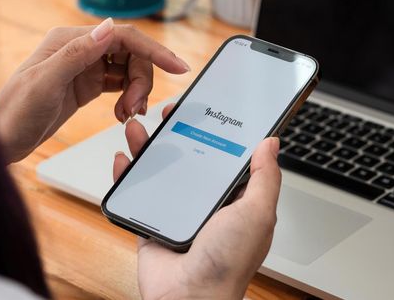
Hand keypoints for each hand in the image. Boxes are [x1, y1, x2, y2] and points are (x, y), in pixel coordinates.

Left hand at [0, 18, 189, 162]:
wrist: (1, 138)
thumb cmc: (15, 111)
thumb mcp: (46, 82)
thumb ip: (78, 54)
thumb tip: (108, 28)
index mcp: (70, 41)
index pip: (123, 36)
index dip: (154, 50)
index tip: (177, 66)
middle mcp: (80, 50)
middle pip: (131, 55)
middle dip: (141, 81)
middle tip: (136, 108)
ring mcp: (84, 68)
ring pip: (128, 70)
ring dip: (136, 91)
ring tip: (127, 114)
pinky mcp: (87, 86)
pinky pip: (119, 85)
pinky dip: (128, 98)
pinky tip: (123, 113)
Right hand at [112, 104, 281, 299]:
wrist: (189, 297)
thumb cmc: (228, 262)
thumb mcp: (257, 212)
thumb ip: (265, 177)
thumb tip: (271, 143)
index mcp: (235, 200)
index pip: (226, 157)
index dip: (217, 132)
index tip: (206, 111)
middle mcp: (206, 203)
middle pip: (189, 159)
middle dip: (177, 133)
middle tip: (168, 114)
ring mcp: (178, 212)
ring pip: (161, 172)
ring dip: (148, 148)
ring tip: (139, 128)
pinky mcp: (152, 223)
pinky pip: (137, 194)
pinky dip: (127, 176)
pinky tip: (123, 159)